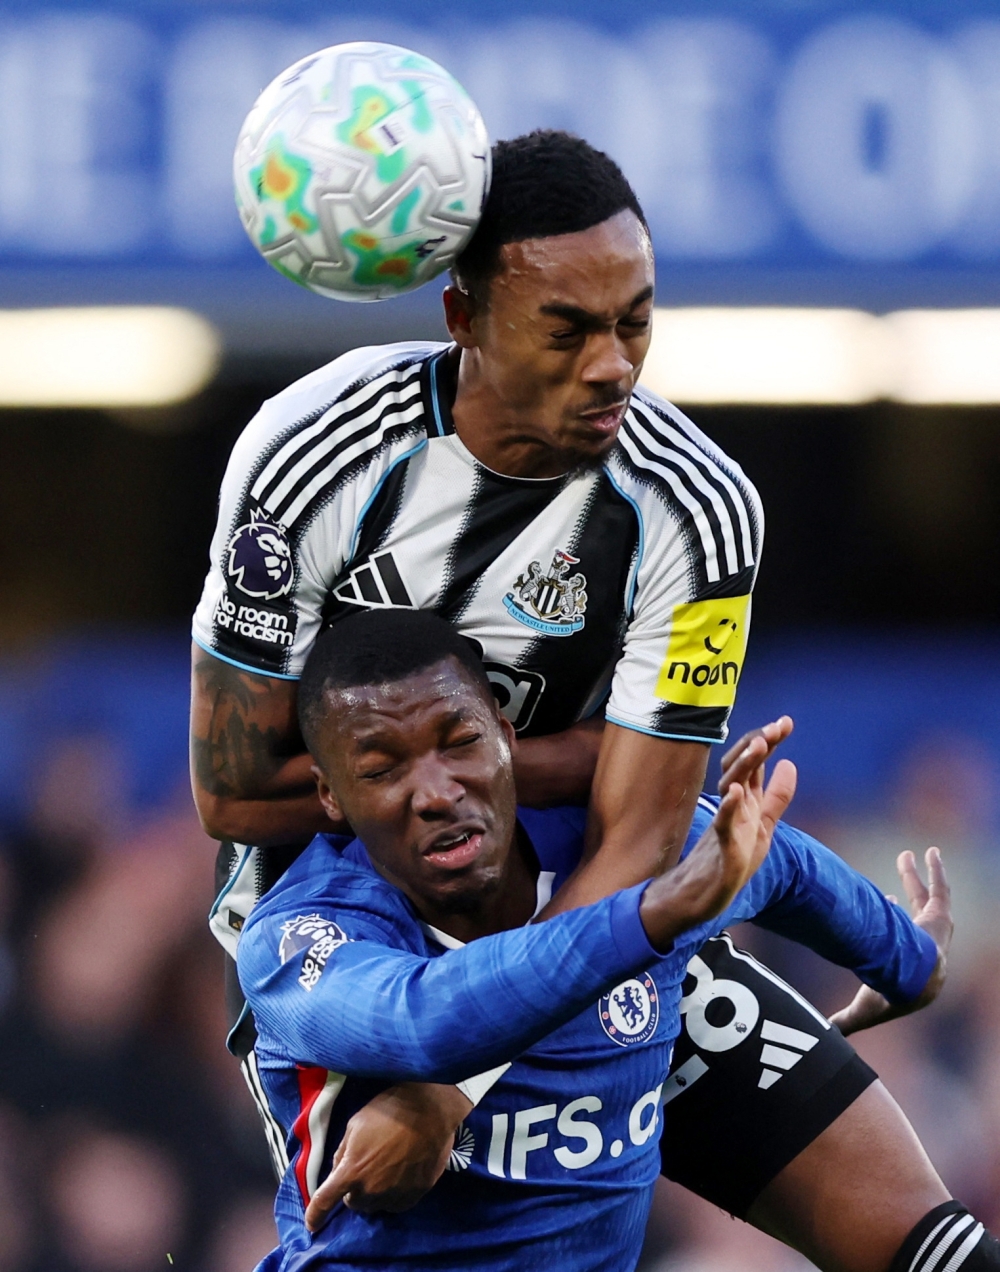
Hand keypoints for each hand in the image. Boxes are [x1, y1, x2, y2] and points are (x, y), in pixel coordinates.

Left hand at [304, 1083, 471, 1229]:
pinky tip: (400, 1175)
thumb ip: (343, 1151)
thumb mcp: (356, 1124)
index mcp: (352, 1171)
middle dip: (353, 1190)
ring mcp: (393, 1196)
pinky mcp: (414, 1197)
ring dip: (373, 1193)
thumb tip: (339, 1170)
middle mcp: (370, 1191)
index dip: (315, 1215)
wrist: (430, 1111)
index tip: (311, 1225)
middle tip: (364, 1169)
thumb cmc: (389, 1110)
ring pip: (375, 1205)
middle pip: (353, 1203)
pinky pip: (395, 1204)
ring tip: (384, 1169)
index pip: (325, 1200)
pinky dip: (393, 1195)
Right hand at [640, 731, 796, 950]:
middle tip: (775, 727)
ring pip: (732, 786)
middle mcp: (734, 804)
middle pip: (742, 766)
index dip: (769, 741)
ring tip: (759, 745)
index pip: (756, 762)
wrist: (706, 892)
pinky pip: (723, 822)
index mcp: (746, 798)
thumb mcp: (764, 824)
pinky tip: (736, 792)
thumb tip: (790, 763)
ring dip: (745, 765)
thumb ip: (777, 796)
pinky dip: (728, 807)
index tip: (785, 722)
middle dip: (757, 744)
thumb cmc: (732, 857)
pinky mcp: (720, 844)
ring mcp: (726, 821)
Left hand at [830, 847, 951, 1035]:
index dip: (895, 917)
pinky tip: (931, 851)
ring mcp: (934, 930)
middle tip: (900, 867)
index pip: (902, 934)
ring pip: (927, 896)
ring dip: (919, 875)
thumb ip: (845, 1020)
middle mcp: (924, 943)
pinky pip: (942, 889)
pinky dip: (937, 870)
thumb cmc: (891, 997)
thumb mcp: (865, 1009)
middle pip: (915, 909)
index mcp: (908, 962)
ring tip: (913, 852)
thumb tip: (824, 1035)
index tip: (886, 901)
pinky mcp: (941, 919)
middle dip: (909, 888)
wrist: (913, 983)